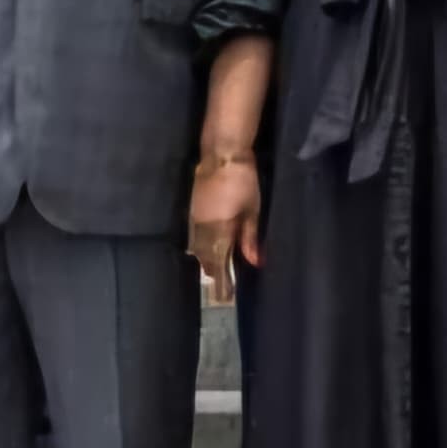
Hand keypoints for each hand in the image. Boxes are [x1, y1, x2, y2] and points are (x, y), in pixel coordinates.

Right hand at [188, 155, 262, 303]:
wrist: (222, 153)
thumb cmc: (243, 180)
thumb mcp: (252, 210)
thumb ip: (250, 237)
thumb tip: (254, 262)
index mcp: (220, 230)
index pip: (219, 262)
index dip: (222, 280)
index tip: (226, 295)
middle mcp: (203, 228)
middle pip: (206, 256)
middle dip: (213, 271)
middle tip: (220, 285)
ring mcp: (195, 218)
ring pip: (198, 247)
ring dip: (205, 259)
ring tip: (212, 270)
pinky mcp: (192, 208)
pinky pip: (194, 235)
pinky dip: (200, 246)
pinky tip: (203, 248)